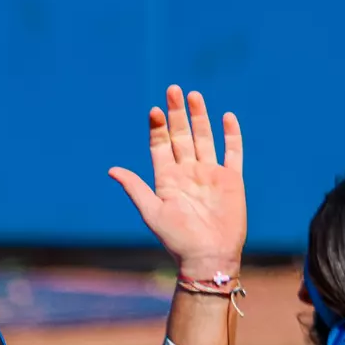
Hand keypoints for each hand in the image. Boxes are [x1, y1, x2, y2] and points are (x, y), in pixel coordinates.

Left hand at [109, 85, 245, 277]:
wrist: (208, 256)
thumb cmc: (177, 238)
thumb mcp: (152, 212)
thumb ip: (135, 188)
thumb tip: (112, 169)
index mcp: (167, 180)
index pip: (160, 147)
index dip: (157, 128)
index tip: (154, 111)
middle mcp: (188, 173)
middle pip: (182, 136)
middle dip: (177, 114)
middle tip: (172, 89)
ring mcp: (210, 174)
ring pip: (205, 138)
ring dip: (199, 117)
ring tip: (193, 95)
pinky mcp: (231, 180)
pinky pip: (232, 152)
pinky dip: (231, 134)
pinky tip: (226, 116)